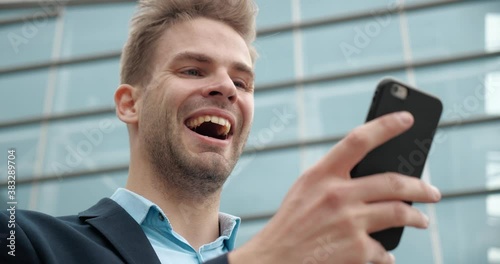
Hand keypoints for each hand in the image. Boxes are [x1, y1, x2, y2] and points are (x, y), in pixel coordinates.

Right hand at [229, 111, 440, 263]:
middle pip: (393, 181)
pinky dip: (385, 252)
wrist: (276, 258)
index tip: (407, 118)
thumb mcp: (306, 189)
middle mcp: (338, 194)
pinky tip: (384, 252)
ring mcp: (349, 222)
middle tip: (432, 192)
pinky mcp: (357, 249)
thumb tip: (375, 175)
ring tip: (421, 220)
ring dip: (417, 218)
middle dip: (421, 187)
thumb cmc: (292, 222)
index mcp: (322, 174)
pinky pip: (383, 248)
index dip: (386, 125)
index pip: (359, 140)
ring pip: (399, 213)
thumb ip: (335, 177)